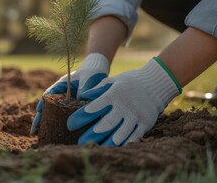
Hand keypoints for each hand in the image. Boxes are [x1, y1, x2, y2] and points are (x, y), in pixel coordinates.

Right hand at [30, 53, 109, 133]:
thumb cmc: (91, 72)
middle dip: (40, 119)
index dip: (41, 105)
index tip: (37, 114)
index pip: (47, 95)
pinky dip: (60, 126)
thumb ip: (83, 89)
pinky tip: (59, 136)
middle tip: (33, 132)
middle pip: (47, 107)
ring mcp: (67, 102)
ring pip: (54, 114)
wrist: (98, 71)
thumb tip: (80, 102)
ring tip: (41, 137)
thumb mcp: (87, 79)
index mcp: (61, 85)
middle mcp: (61, 94)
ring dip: (47, 125)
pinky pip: (65, 118)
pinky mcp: (74, 109)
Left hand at [67, 58, 181, 145]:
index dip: (81, 116)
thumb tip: (82, 96)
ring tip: (96, 149)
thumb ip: (98, 88)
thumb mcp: (113, 80)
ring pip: (120, 133)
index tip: (70, 124)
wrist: (157, 81)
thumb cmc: (130, 81)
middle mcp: (124, 106)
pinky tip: (116, 148)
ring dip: (108, 142)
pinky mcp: (145, 122)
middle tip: (80, 142)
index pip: (95, 107)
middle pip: (107, 123)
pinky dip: (125, 143)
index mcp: (114, 94)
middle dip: (92, 134)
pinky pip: (135, 136)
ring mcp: (136, 115)